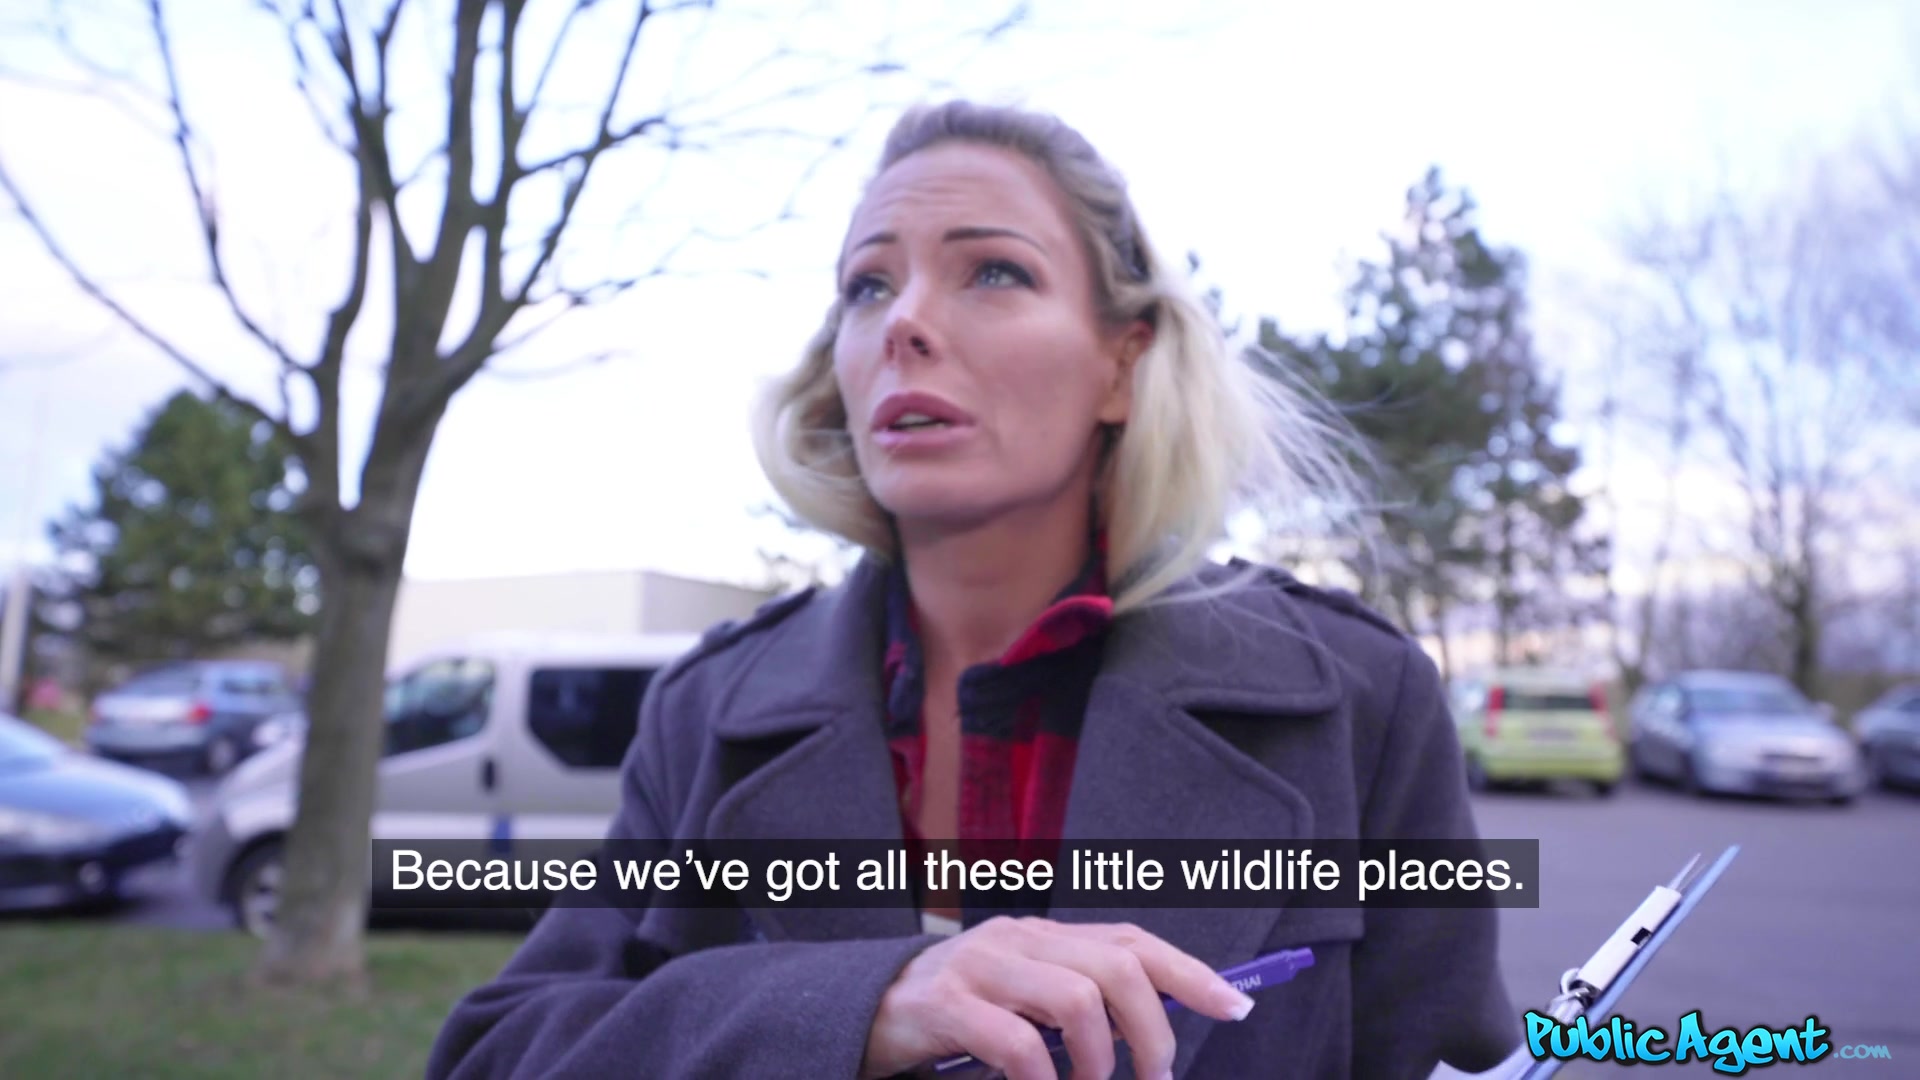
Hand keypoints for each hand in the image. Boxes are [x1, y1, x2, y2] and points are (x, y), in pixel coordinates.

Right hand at [858, 917, 1255, 1079]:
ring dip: (1099, 1061)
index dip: (1191, 972)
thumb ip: (1078, 1004)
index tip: (1236, 1007)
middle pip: (1116, 964)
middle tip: (1156, 1078)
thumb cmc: (956, 1018)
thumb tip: (1154, 1033)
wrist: (859, 1011)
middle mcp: (1017, 939)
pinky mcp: (944, 1005)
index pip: (1133, 940)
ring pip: (1076, 999)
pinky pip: (1017, 1044)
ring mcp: (979, 967)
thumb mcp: (1023, 1001)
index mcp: (1044, 936)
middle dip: (1154, 1028)